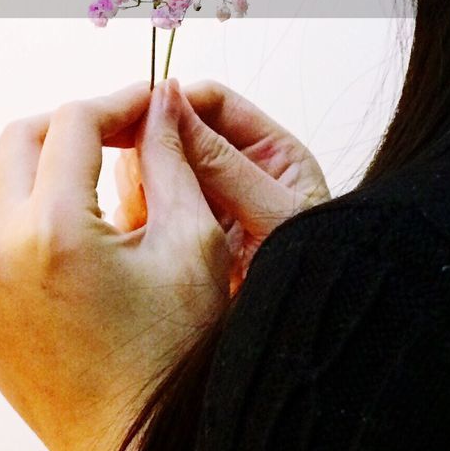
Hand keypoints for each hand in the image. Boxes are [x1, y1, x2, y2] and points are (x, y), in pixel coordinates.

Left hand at [0, 79, 230, 450]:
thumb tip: (161, 104)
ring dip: (30, 159)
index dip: (118, 103)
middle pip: (21, 136)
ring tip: (83, 177)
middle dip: (74, 124)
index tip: (149, 106)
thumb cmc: (173, 357)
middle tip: (121, 136)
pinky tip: (62, 228)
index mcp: (55, 231)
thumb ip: (172, 160)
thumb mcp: (190, 245)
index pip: (74, 122)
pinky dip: (12, 207)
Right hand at [113, 80, 329, 294]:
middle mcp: (234, 175)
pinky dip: (134, 220)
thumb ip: (222, 161)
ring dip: (140, 186)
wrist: (310, 347)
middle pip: (175, 134)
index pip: (212, 104)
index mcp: (269, 153)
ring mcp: (206, 208)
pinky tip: (135, 237)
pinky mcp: (183, 243)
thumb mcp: (274, 215)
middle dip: (150, 147)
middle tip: (134, 171)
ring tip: (140, 214)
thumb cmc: (315, 279)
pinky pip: (147, 215)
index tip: (139, 115)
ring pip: (154, 173)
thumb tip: (173, 103)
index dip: (174, 103)